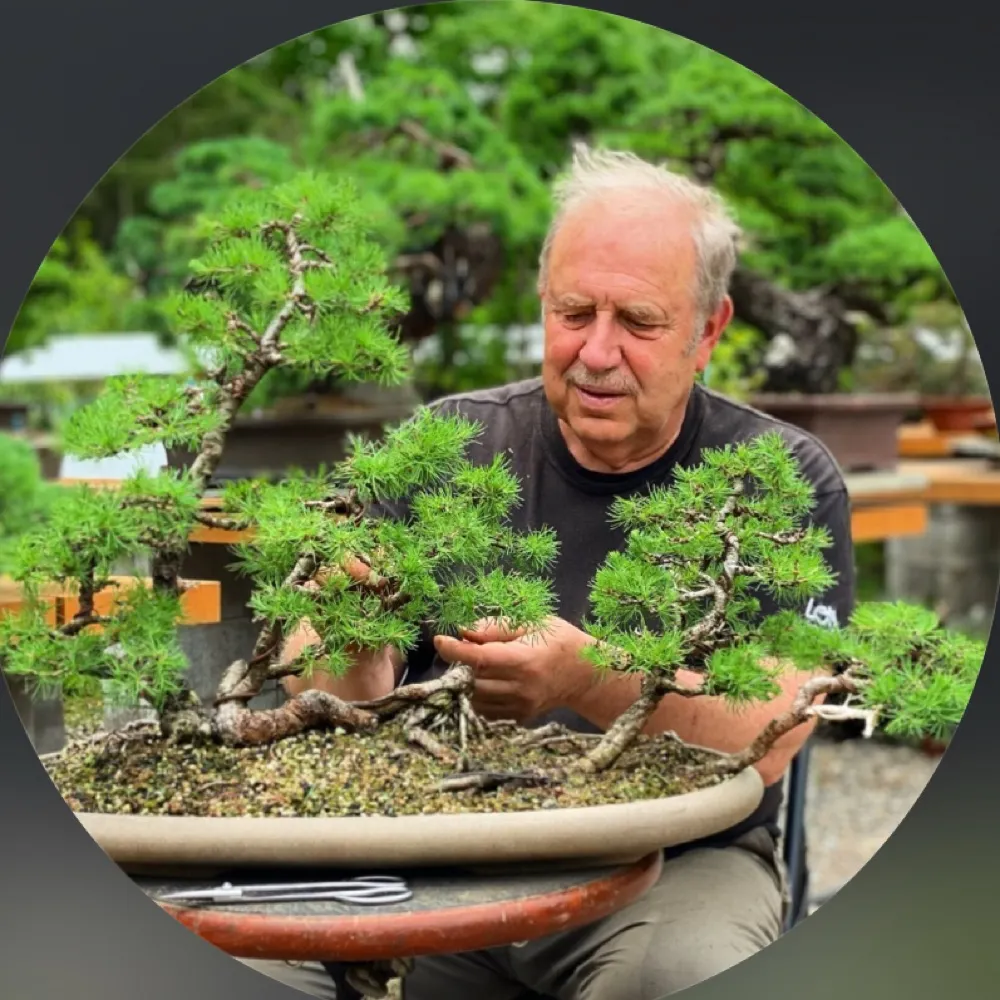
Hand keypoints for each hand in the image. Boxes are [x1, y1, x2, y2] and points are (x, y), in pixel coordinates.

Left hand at [433, 617, 597, 722]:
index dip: (455, 650)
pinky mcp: (518, 718)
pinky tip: (482, 682)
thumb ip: (496, 627)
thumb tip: (464, 630)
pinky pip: (484, 710)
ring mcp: (519, 707)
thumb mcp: (533, 622)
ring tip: (472, 665)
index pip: (481, 659)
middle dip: (458, 664)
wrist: (586, 675)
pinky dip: (476, 696)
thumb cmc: (559, 641)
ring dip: (465, 681)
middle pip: (472, 680)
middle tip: (459, 648)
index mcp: (525, 661)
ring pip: (474, 698)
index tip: (440, 640)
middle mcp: (521, 688)